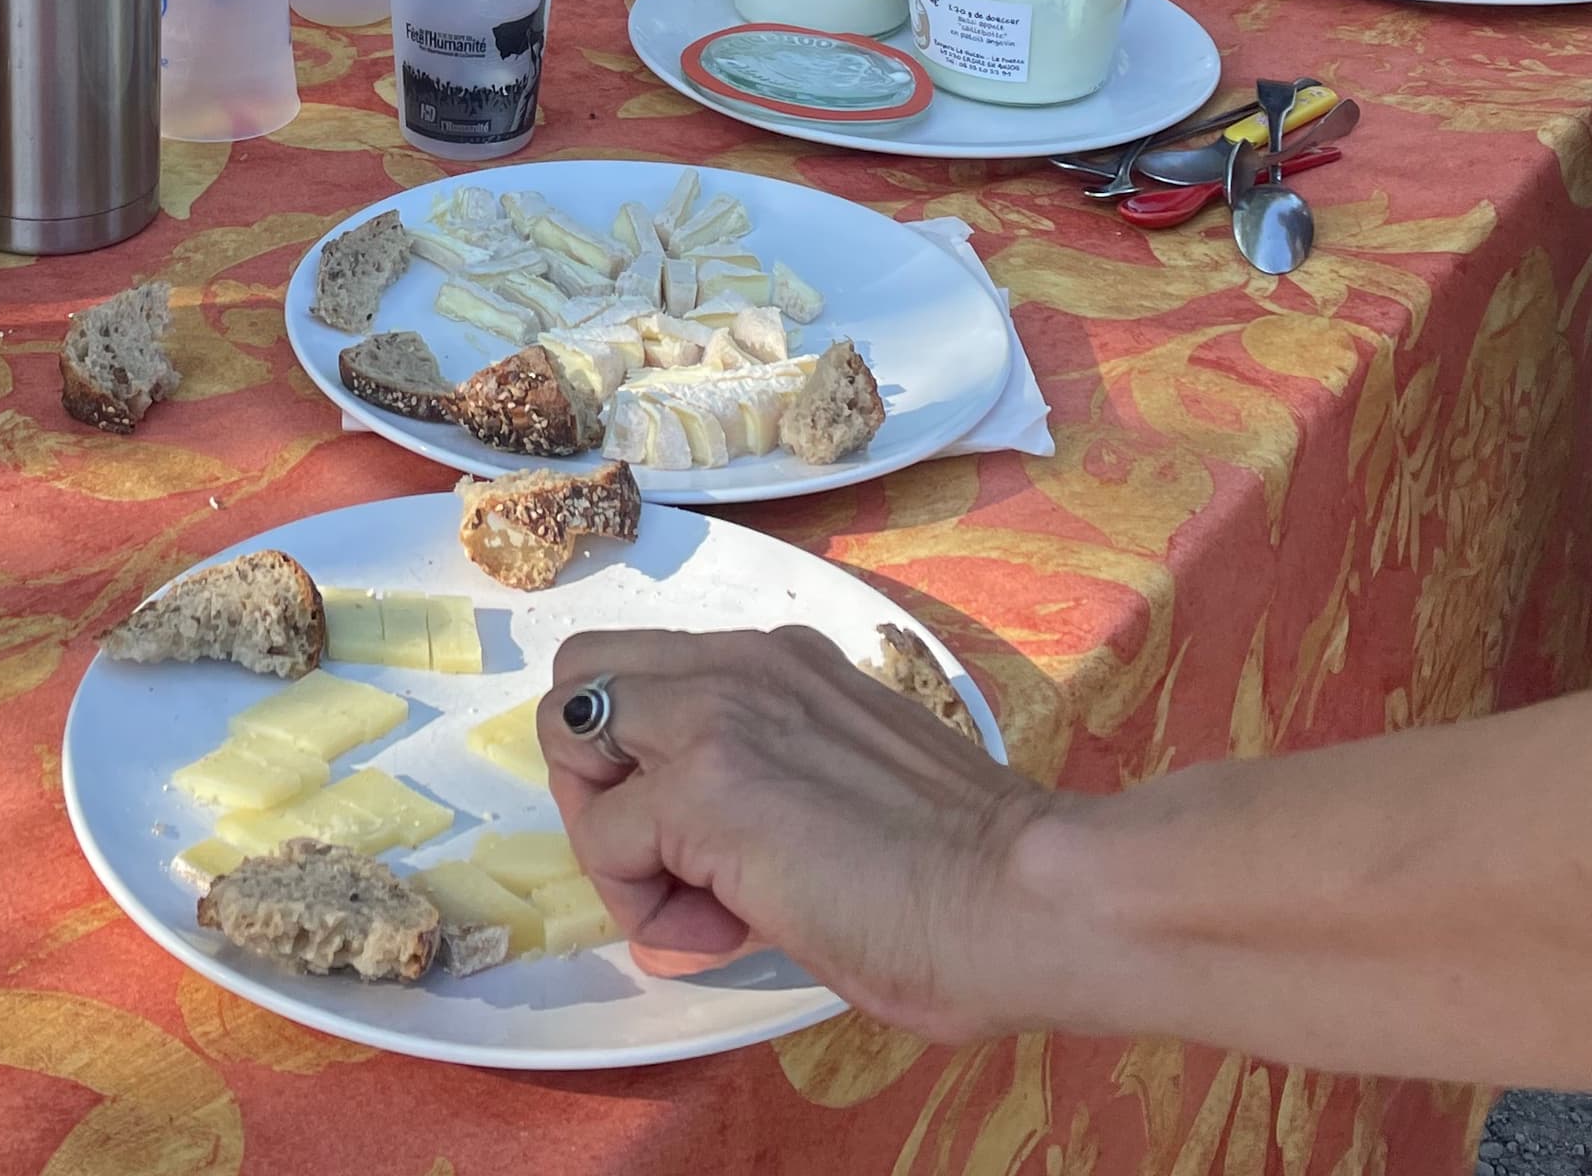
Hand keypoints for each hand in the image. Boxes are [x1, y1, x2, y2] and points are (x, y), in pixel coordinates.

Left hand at [541, 627, 1046, 1042]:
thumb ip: (771, 790)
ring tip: (695, 898)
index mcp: (782, 662)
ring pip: (569, 739)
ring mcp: (716, 714)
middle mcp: (741, 663)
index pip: (649, 675)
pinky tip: (721, 930)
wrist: (1022, 897)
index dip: (652, 768)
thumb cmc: (966, 873)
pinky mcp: (702, 784)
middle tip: (668, 861)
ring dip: (610, 832)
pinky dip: (639, 902)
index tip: (718, 846)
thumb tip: (711, 880)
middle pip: (581, 678)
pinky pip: (602, 840)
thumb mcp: (844, 783)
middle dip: (597, 778)